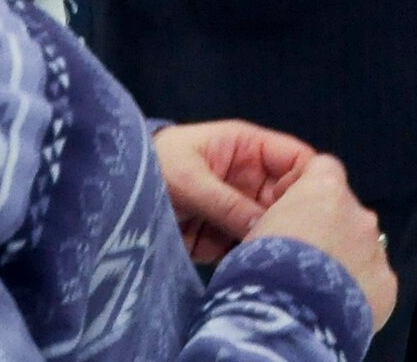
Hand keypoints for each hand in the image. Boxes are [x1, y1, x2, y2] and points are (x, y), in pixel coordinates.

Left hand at [154, 121, 315, 263]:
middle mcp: (248, 179)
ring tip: (264, 257)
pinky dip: (243, 258)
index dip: (307, 179)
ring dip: (265, 240)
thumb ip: (228, 203)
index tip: (311, 207)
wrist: (105, 194)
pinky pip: (241, 248)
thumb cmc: (150, 168)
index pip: (295, 159)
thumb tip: (266, 228)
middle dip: (288, 217)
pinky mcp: (217, 237)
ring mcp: (234, 209)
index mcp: (248, 149)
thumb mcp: (189, 180)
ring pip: (266, 225)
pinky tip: (243, 267)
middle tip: (288, 240)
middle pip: (285, 197)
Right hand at [245, 154, 396, 331]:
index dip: (304, 186)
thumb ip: (281, 218)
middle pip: (345, 211)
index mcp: (326, 190)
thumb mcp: (256, 230)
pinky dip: (357, 290)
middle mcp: (359, 212)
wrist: (285, 316)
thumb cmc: (260, 267)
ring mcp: (376, 248)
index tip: (286, 209)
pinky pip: (372, 280)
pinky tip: (334, 307)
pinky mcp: (386, 284)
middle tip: (299, 258)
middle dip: (327, 228)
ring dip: (343, 259)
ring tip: (316, 287)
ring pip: (361, 246)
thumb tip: (285, 229)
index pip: (323, 168)